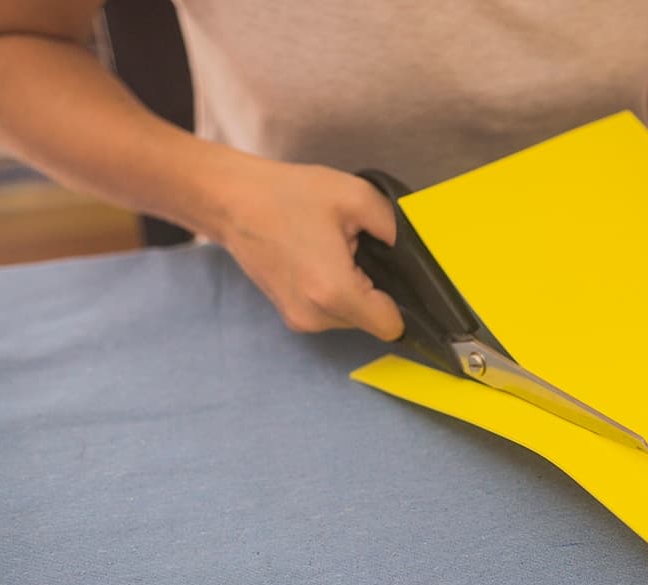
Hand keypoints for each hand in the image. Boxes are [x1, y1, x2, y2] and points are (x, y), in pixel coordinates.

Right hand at [215, 158, 403, 339]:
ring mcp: (300, 320)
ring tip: (335, 251)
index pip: (392, 326)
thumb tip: (417, 252)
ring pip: (353, 318)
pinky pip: (331, 313)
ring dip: (355, 290)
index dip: (402, 301)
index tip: (393, 271)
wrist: (231, 201)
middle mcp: (315, 316)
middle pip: (373, 321)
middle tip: (355, 248)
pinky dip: (335, 292)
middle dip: (375, 289)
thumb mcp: (356, 197)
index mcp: (334, 292)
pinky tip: (321, 260)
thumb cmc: (287, 195)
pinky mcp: (290, 316)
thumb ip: (397, 227)